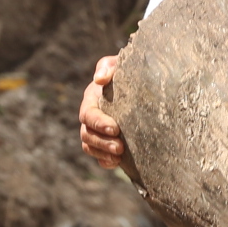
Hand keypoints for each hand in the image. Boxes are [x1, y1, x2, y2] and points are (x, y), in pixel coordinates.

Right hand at [79, 55, 129, 169]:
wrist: (140, 82)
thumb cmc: (128, 70)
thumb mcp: (118, 63)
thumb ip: (108, 66)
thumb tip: (99, 79)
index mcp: (92, 99)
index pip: (89, 114)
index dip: (99, 123)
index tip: (115, 128)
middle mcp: (91, 117)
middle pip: (87, 134)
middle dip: (102, 142)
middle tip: (120, 147)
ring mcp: (97, 131)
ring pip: (90, 146)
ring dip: (102, 153)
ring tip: (118, 156)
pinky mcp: (106, 142)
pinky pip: (99, 157)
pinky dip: (105, 162)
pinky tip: (117, 163)